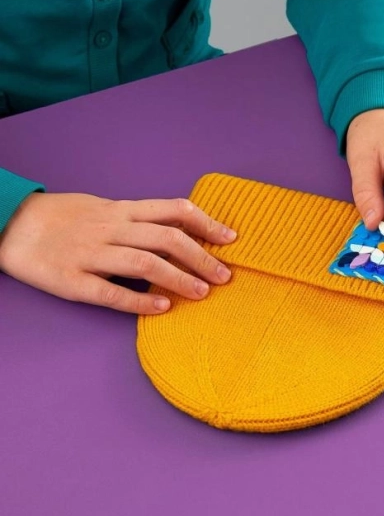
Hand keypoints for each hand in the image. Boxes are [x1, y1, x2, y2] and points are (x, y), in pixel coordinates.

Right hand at [0, 193, 235, 313]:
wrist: (13, 225)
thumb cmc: (66, 216)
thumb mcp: (106, 207)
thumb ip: (141, 217)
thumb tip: (182, 228)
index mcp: (122, 210)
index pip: (173, 211)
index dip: (206, 223)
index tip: (231, 238)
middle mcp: (111, 229)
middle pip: (166, 239)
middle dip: (201, 257)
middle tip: (225, 276)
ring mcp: (91, 255)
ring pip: (144, 264)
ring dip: (178, 278)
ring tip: (202, 293)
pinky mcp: (72, 282)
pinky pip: (110, 293)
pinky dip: (139, 302)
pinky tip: (162, 309)